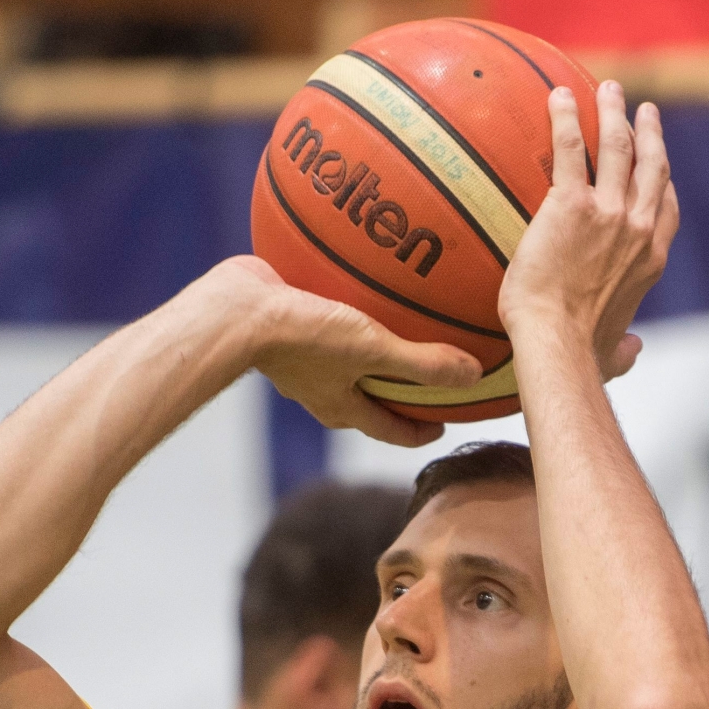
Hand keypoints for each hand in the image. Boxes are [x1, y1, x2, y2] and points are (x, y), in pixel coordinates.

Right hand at [217, 255, 482, 448]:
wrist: (235, 312)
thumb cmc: (302, 337)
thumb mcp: (372, 349)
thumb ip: (422, 364)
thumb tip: (473, 376)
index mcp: (343, 407)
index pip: (392, 430)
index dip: (420, 432)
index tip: (443, 425)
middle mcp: (323, 388)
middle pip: (372, 397)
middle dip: (402, 391)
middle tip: (432, 380)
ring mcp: (302, 358)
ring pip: (348, 358)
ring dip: (375, 348)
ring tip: (400, 324)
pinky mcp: (288, 322)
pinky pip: (328, 317)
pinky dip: (348, 306)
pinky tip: (361, 276)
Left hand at [498, 83, 678, 378]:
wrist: (557, 345)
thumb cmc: (578, 356)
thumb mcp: (612, 354)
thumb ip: (624, 349)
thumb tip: (631, 350)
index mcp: (650, 260)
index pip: (666, 209)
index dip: (664, 180)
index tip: (659, 163)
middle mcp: (638, 228)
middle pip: (651, 166)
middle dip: (649, 132)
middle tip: (642, 110)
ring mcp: (608, 212)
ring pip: (618, 147)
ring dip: (614, 113)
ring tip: (608, 89)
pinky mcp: (571, 204)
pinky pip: (571, 149)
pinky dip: (567, 118)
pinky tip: (558, 96)